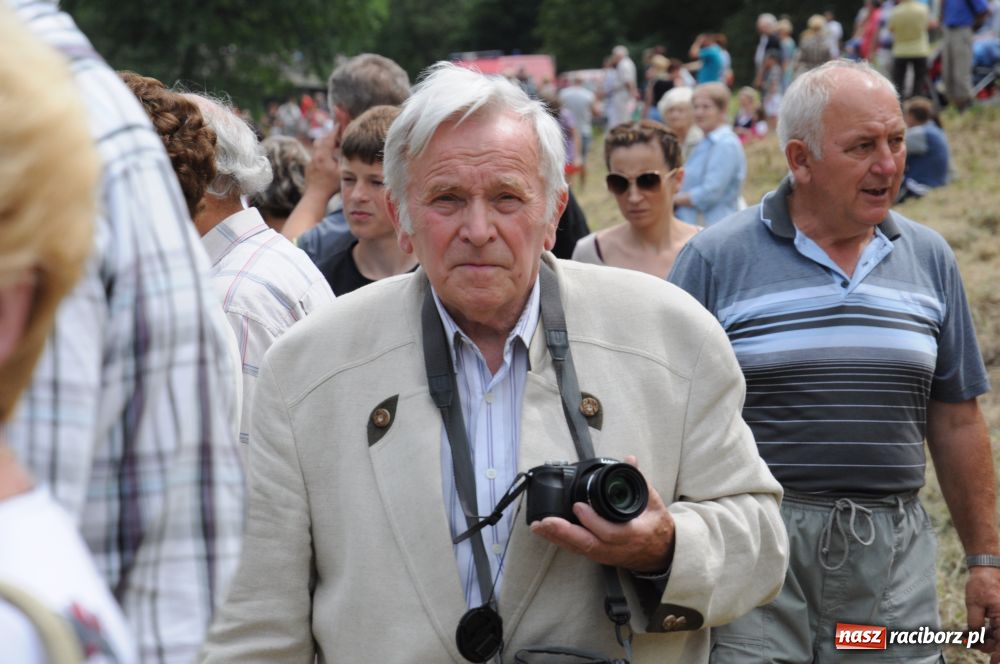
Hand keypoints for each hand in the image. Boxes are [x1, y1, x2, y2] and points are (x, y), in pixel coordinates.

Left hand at [304, 129, 340, 199]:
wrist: (315, 196)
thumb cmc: (330, 186)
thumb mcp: (342, 172)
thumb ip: (345, 160)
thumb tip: (350, 151)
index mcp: (323, 155)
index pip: (329, 138)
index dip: (335, 131)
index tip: (339, 125)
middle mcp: (315, 156)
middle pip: (321, 141)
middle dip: (329, 138)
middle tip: (339, 138)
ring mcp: (311, 162)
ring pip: (317, 149)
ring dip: (326, 147)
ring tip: (335, 151)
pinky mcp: (309, 168)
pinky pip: (316, 157)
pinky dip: (322, 155)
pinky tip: (328, 163)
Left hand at [529, 455, 674, 572]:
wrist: (660, 554)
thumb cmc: (656, 527)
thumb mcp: (654, 503)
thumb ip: (640, 481)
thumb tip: (630, 460)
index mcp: (633, 534)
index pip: (611, 532)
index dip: (593, 521)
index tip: (578, 506)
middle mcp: (616, 549)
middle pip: (588, 544)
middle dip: (564, 533)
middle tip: (545, 521)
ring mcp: (605, 554)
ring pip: (578, 549)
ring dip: (556, 537)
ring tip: (538, 526)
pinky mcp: (597, 556)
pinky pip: (576, 549)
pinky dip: (560, 540)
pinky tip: (545, 531)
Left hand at [967, 566, 999, 661]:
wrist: (988, 570)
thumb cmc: (982, 585)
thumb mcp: (974, 604)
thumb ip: (975, 624)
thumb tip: (975, 639)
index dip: (999, 656)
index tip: (992, 662)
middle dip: (985, 645)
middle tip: (968, 642)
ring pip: (997, 638)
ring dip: (984, 639)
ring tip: (966, 636)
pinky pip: (996, 631)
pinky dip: (986, 633)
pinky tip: (972, 632)